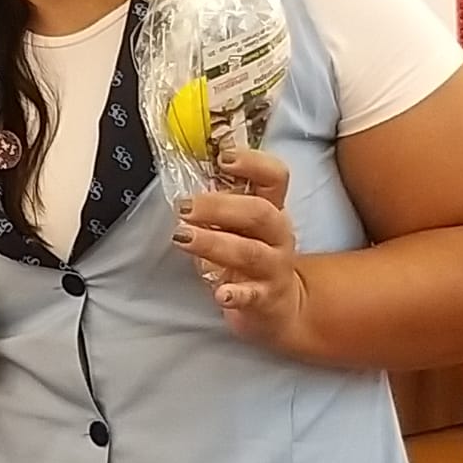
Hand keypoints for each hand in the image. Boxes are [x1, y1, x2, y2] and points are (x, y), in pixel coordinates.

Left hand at [170, 148, 307, 350]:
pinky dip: (236, 294)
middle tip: (185, 207)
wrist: (279, 304)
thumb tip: (186, 182)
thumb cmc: (249, 254)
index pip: (274, 177)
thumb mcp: (240, 226)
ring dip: (214, 243)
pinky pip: (253, 296)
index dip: (252, 164)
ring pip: (250, 252)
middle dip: (219, 206)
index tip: (224, 158)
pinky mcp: (266, 298)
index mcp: (272, 208)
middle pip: (258, 213)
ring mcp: (274, 267)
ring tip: (183, 238)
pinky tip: (221, 294)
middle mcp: (278, 234)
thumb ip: (220, 204)